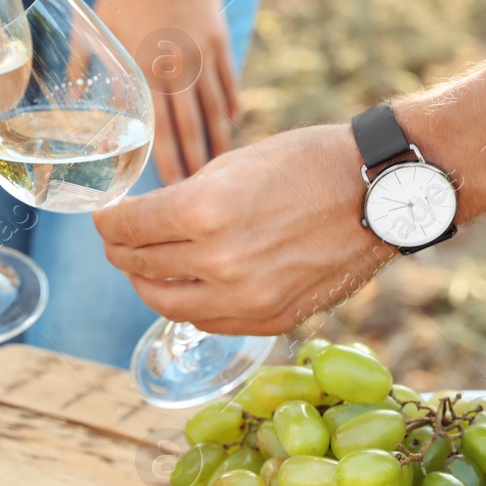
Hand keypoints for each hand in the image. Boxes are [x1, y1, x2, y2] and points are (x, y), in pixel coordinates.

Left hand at [93, 124, 397, 333]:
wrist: (382, 192)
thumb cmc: (309, 163)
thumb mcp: (234, 164)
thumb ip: (185, 198)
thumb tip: (147, 219)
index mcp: (205, 211)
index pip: (127, 227)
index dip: (107, 222)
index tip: (103, 217)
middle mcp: (220, 260)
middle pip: (140, 265)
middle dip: (119, 251)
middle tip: (115, 242)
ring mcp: (247, 296)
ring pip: (167, 303)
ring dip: (146, 284)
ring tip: (142, 269)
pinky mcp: (272, 318)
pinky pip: (209, 322)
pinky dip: (189, 306)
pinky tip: (185, 289)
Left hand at [94, 0, 238, 183]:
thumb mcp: (95, 24)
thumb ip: (81, 64)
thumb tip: (67, 97)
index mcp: (144, 69)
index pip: (159, 129)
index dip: (166, 162)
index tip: (172, 190)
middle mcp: (176, 69)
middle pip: (190, 128)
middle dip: (195, 164)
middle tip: (197, 195)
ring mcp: (202, 56)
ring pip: (213, 110)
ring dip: (215, 142)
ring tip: (217, 171)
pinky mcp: (219, 41)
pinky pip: (228, 82)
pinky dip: (230, 105)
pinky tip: (231, 123)